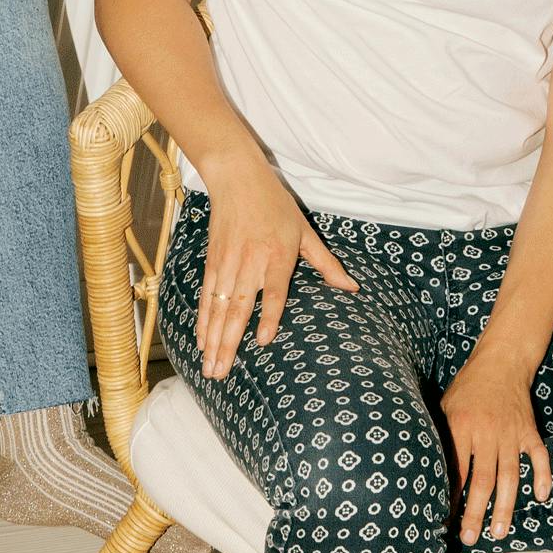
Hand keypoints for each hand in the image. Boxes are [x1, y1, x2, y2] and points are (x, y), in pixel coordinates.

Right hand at [195, 156, 357, 378]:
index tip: (262, 342)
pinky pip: (206, 297)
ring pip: (217, 308)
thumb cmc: (276, 205)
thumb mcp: (305, 231)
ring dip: (212, 340)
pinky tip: (201, 341)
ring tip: (210, 367)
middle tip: (221, 372)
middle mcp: (250, 263)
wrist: (237, 179)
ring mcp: (228, 264)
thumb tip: (352, 288)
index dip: (268, 317)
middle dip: (228, 344)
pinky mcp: (212, 262)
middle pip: (238, 309)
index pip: (273, 293)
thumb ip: (327, 264)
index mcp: (278, 256)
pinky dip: (202, 320)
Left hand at [443, 344, 552, 543]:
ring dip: (506, 506)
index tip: (445, 518)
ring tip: (499, 532)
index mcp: (462, 425)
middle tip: (470, 537)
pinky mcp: (530, 431)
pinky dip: (543, 476)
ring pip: (510, 476)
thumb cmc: (467, 388)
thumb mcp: (445, 406)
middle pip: (483, 479)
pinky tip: (541, 497)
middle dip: (476, 511)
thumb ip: (442, 437)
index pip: (457, 469)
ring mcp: (513, 432)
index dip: (451, 496)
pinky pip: (539, 457)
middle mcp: (489, 432)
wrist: (501, 362)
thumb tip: (430, 473)